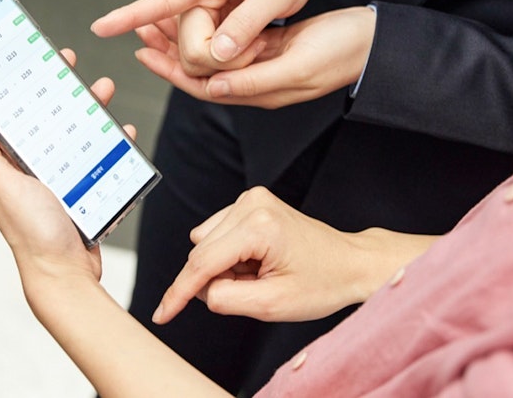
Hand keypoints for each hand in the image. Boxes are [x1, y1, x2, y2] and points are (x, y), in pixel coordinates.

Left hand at [0, 50, 136, 295]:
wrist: (66, 276)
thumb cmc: (34, 235)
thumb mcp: (4, 189)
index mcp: (13, 166)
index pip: (20, 118)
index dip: (29, 90)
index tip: (41, 66)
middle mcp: (35, 173)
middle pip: (52, 121)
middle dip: (65, 93)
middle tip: (76, 67)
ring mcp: (61, 183)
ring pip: (79, 136)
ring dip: (92, 112)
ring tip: (106, 91)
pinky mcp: (85, 195)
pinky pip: (101, 161)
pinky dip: (114, 146)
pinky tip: (125, 134)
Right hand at [90, 0, 315, 75]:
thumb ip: (249, 21)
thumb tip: (218, 53)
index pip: (163, 0)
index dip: (131, 15)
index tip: (99, 28)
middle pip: (184, 40)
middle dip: (216, 56)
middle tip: (257, 46)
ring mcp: (199, 7)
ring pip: (192, 51)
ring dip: (222, 59)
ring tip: (256, 43)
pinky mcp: (206, 21)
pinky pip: (200, 50)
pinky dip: (218, 58)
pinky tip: (234, 51)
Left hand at [135, 6, 375, 108]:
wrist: (371, 42)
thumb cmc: (340, 52)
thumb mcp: (297, 66)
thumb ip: (255, 80)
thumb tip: (213, 86)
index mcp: (259, 92)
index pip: (203, 86)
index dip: (172, 71)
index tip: (145, 54)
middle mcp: (256, 84)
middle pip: (202, 73)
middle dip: (171, 55)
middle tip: (142, 33)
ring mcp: (264, 68)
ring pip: (214, 58)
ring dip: (187, 42)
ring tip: (162, 24)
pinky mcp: (272, 51)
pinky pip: (231, 45)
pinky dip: (211, 33)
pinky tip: (199, 20)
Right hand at [153, 187, 415, 323]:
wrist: (350, 263)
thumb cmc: (322, 282)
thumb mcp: (273, 305)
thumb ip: (227, 299)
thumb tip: (201, 290)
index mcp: (259, 227)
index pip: (203, 263)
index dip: (179, 293)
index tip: (162, 313)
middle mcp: (252, 204)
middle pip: (202, 252)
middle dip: (215, 280)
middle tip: (250, 292)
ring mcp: (252, 199)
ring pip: (207, 243)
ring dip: (223, 267)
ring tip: (259, 275)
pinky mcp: (252, 202)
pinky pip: (218, 233)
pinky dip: (229, 255)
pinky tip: (255, 262)